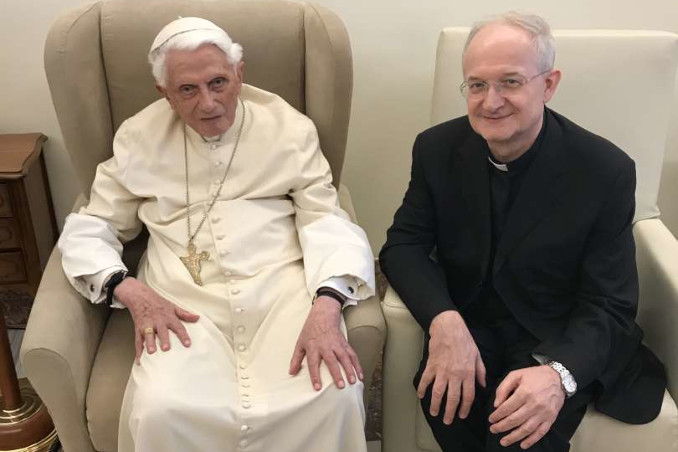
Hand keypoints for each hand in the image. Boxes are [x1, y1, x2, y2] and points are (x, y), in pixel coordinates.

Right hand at [114, 277, 199, 363]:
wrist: (141, 297)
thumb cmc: (159, 303)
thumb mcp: (173, 306)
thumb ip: (185, 314)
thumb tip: (197, 317)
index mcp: (169, 317)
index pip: (178, 327)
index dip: (183, 336)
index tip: (188, 344)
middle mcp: (158, 322)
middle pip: (162, 331)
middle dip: (164, 340)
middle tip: (166, 348)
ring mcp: (147, 326)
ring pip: (148, 335)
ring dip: (150, 343)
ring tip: (151, 352)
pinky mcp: (138, 329)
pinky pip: (138, 341)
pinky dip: (138, 351)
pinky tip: (139, 360)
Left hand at [289, 296, 362, 390]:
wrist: (323, 316)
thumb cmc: (310, 331)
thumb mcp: (300, 344)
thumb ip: (296, 359)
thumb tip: (291, 373)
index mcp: (313, 347)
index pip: (313, 364)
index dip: (315, 376)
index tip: (318, 387)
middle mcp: (325, 346)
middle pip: (331, 361)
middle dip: (336, 374)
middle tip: (341, 385)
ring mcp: (336, 344)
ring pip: (344, 357)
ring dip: (350, 369)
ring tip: (353, 381)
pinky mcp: (344, 343)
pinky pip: (352, 354)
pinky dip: (357, 364)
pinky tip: (360, 374)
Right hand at [418, 310, 485, 424]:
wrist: (448, 328)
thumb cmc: (465, 340)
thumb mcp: (477, 355)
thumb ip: (481, 372)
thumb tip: (483, 385)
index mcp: (468, 373)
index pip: (467, 396)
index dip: (465, 408)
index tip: (462, 415)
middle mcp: (455, 375)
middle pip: (452, 398)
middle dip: (450, 412)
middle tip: (447, 421)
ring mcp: (442, 371)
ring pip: (438, 393)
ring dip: (436, 405)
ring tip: (434, 413)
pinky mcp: (431, 365)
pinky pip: (425, 380)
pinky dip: (422, 389)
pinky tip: (420, 396)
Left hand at [489, 366, 564, 448]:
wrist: (558, 378)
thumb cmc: (535, 376)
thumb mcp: (516, 375)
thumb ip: (503, 388)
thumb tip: (496, 404)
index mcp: (525, 392)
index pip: (507, 408)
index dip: (497, 415)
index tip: (491, 419)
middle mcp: (534, 404)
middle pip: (515, 420)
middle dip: (502, 427)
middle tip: (493, 430)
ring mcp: (544, 413)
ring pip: (526, 429)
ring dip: (514, 437)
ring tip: (504, 441)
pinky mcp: (550, 419)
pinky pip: (540, 432)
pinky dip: (531, 440)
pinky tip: (523, 445)